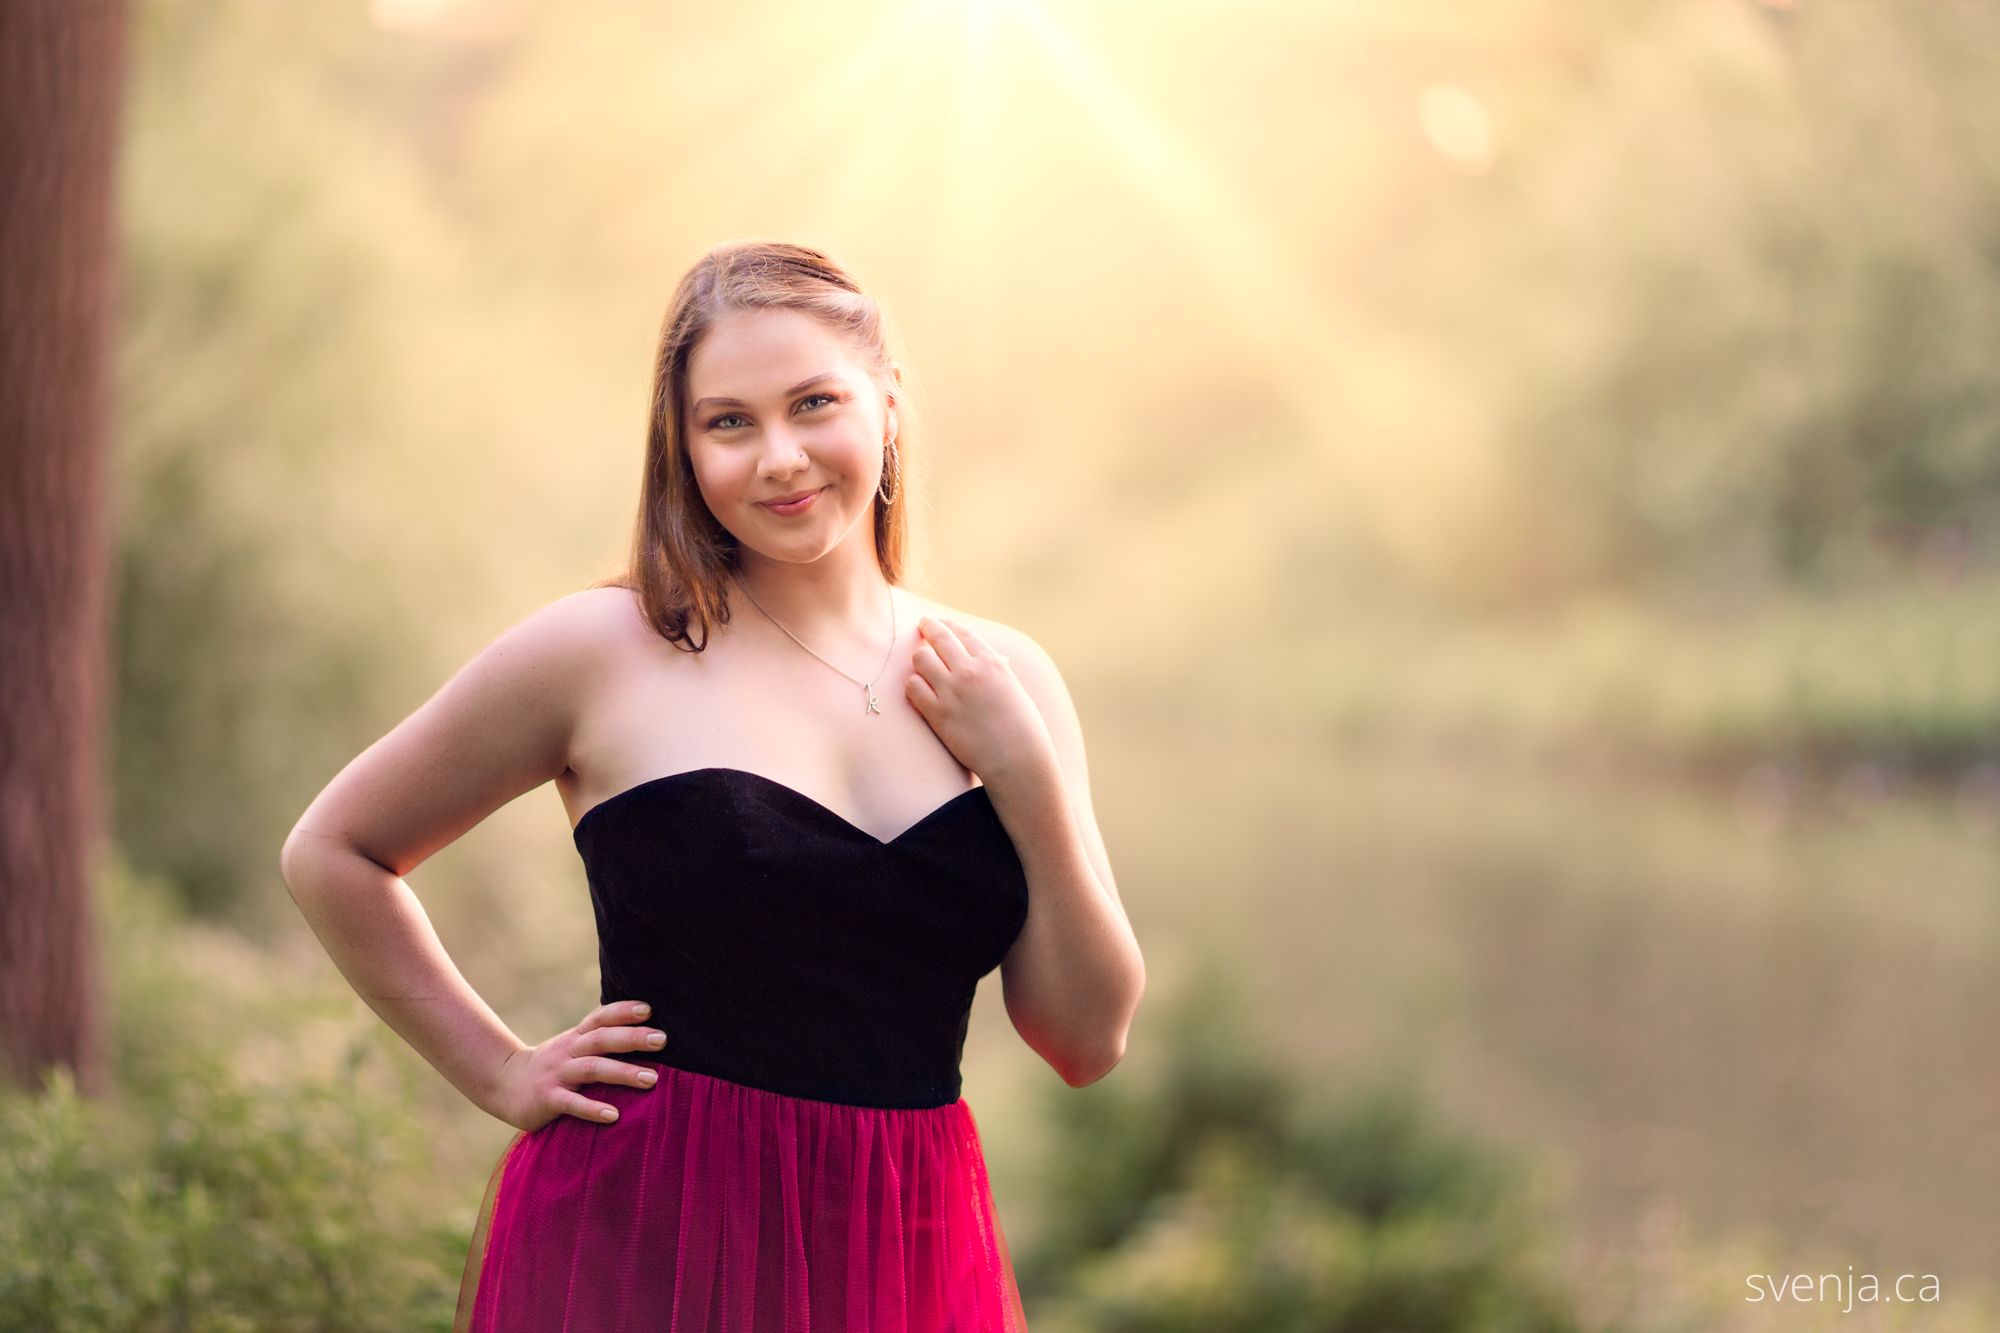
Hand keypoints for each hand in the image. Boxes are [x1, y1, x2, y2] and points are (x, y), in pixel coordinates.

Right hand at [484, 1000, 666, 1131]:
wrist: (504, 1084)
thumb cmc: (552, 1066)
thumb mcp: (573, 1047)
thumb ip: (600, 1040)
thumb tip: (644, 1033)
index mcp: (576, 1037)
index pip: (600, 1018)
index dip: (622, 1011)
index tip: (648, 1009)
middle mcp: (568, 1051)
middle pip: (601, 1039)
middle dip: (632, 1038)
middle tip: (662, 1039)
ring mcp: (557, 1074)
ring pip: (592, 1069)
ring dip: (623, 1073)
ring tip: (651, 1079)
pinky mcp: (547, 1099)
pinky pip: (572, 1103)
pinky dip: (593, 1109)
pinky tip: (614, 1115)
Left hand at [907, 616, 1053, 784]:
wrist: (1016, 759)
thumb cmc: (1022, 727)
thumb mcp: (1014, 689)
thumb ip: (998, 670)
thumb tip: (994, 658)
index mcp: (992, 662)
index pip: (962, 632)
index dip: (946, 624)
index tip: (938, 623)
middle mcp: (970, 671)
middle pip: (938, 637)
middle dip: (927, 627)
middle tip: (922, 626)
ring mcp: (952, 691)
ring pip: (920, 659)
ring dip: (921, 660)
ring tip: (923, 665)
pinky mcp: (937, 714)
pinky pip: (912, 687)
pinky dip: (914, 685)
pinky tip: (919, 690)